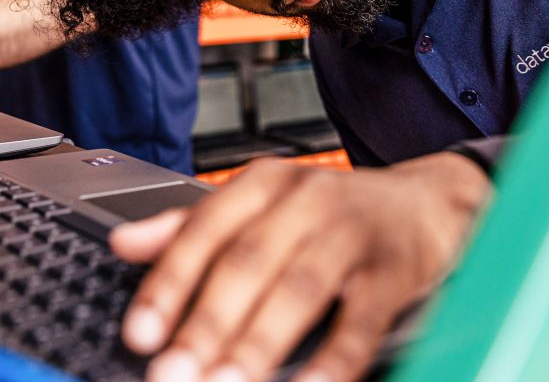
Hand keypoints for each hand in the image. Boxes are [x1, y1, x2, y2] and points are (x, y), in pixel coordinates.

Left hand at [109, 152, 489, 381]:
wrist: (424, 202)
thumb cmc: (330, 211)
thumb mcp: (259, 204)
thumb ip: (190, 226)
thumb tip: (123, 244)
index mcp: (263, 185)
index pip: (204, 231)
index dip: (168, 283)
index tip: (140, 333)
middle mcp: (305, 202)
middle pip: (247, 264)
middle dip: (205, 325)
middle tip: (172, 374)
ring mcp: (351, 235)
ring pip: (298, 291)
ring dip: (257, 344)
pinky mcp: (392, 274)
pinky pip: (359, 322)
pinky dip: (332, 361)